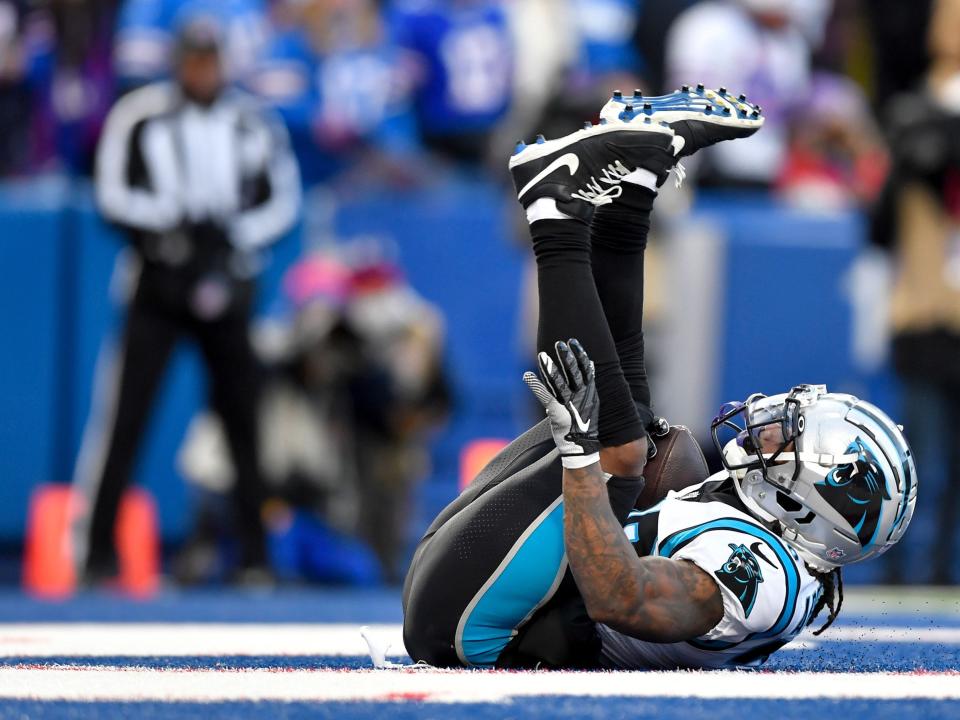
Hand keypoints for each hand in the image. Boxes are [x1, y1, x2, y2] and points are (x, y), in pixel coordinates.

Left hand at [523, 338, 600, 468]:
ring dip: (550, 369)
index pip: (585, 370)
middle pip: (573, 374)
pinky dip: (536, 386)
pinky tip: (527, 376)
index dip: (579, 355)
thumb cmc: (583, 424)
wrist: (582, 448)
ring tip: (542, 355)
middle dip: (566, 358)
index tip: (573, 341)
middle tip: (559, 343)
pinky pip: (546, 397)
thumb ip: (587, 383)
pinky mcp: (557, 414)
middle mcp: (580, 397)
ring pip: (559, 384)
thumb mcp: (591, 402)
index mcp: (589, 393)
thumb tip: (588, 364)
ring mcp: (569, 405)